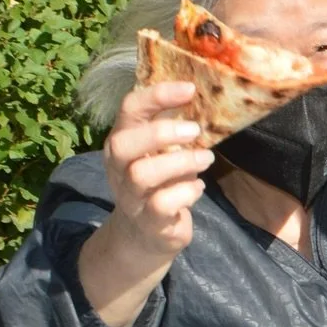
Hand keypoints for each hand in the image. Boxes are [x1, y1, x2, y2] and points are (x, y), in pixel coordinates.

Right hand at [79, 81, 211, 326]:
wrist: (144, 237)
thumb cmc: (159, 184)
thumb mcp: (159, 154)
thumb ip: (173, 131)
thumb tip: (208, 99)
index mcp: (123, 142)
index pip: (129, 109)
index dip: (158, 95)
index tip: (190, 89)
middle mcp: (119, 168)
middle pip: (124, 144)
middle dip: (162, 132)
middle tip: (195, 131)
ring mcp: (130, 197)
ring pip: (142, 174)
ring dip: (180, 162)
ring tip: (205, 159)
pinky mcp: (148, 222)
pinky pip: (161, 205)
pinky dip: (186, 193)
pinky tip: (198, 188)